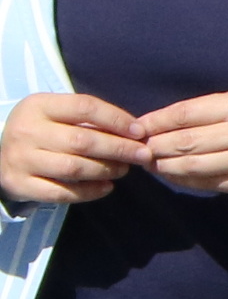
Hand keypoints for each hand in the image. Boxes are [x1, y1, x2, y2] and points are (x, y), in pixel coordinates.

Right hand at [2, 90, 147, 203]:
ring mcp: (20, 159)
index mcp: (37, 105)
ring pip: (74, 168)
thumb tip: (135, 132)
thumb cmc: (41, 131)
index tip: (140, 131)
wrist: (0, 154)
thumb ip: (88, 119)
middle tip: (143, 155)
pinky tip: (107, 187)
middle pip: (83, 140)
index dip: (117, 119)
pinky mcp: (20, 184)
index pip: (84, 107)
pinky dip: (90, 191)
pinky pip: (62, 192)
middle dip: (119, 148)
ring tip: (124, 169)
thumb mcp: (56, 114)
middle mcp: (26, 130)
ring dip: (107, 170)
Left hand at [139, 90, 227, 199]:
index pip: (184, 114)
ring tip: (152, 163)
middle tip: (140, 149)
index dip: (155, 122)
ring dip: (164, 166)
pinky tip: (173, 174)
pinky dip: (184, 180)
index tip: (137, 128)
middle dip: (155, 146)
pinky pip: (208, 183)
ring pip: (192, 165)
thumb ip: (201, 113)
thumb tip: (153, 126)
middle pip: (184, 142)